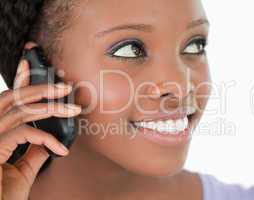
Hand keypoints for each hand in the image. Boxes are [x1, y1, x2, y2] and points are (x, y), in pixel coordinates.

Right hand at [0, 42, 81, 199]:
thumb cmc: (4, 194)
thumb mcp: (23, 169)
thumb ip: (34, 150)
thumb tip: (50, 138)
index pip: (9, 100)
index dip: (19, 79)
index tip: (31, 63)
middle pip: (13, 98)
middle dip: (40, 87)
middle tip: (65, 86)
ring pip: (20, 110)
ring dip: (50, 107)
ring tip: (73, 109)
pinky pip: (23, 133)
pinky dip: (46, 139)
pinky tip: (61, 150)